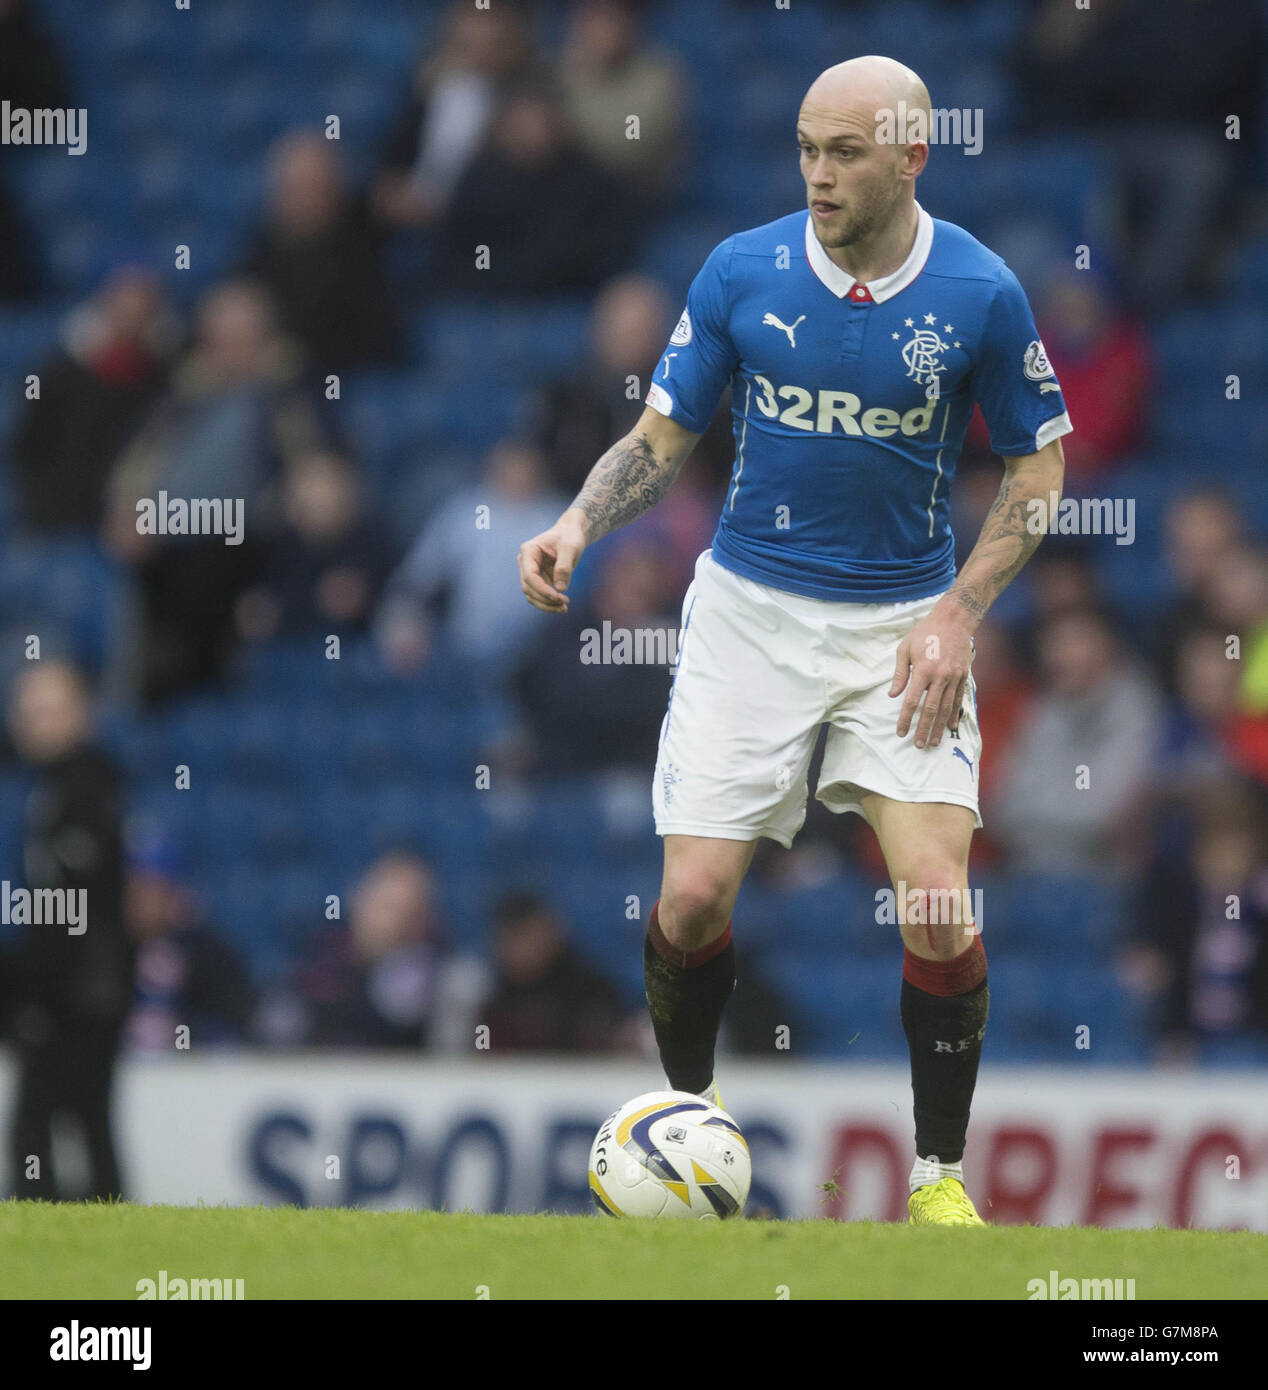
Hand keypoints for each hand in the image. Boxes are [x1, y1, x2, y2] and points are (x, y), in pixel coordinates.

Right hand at [517, 511, 586, 612]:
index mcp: (529, 551)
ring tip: (564, 608)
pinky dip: (548, 602)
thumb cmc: (569, 536)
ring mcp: (530, 571)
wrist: (570, 533)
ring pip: (531, 594)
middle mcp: (525, 562)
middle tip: (565, 604)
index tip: (558, 597)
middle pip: (528, 587)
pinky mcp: (537, 579)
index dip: (542, 589)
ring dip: (545, 604)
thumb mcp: (570, 547)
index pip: (530, 576)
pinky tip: (561, 606)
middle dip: (545, 599)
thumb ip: (564, 566)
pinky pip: (538, 595)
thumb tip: (560, 589)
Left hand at [889, 599, 974, 747]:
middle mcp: (940, 676)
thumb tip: (892, 695)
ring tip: (933, 742)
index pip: (911, 701)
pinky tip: (950, 727)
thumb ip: (900, 674)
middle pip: (930, 709)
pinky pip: (958, 700)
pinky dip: (953, 715)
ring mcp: (954, 677)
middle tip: (918, 745)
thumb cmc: (925, 632)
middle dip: (923, 729)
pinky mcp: (963, 676)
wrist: (954, 620)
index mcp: (922, 670)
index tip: (901, 732)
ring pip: (946, 708)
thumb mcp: (905, 649)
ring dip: (938, 727)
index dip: (905, 719)